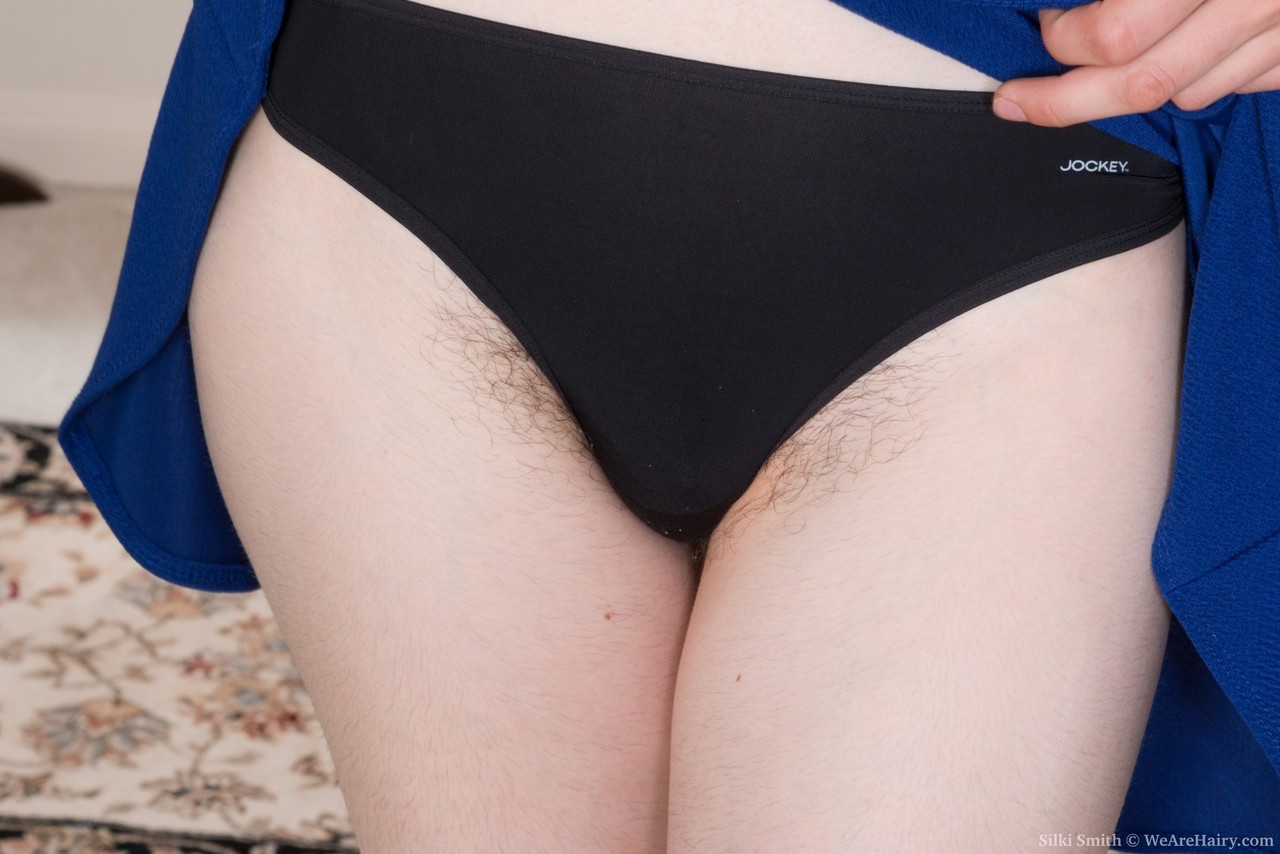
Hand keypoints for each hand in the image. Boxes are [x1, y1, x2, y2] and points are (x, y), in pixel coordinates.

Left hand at [991, 0, 1279, 125]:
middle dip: (1063, 101)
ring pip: (1186, 93)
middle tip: (1016, 100)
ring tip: (1101, 62)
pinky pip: (1241, 86)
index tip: (1046, 19)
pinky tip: (1181, 48)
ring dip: (1134, 85)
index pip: (1114, 36)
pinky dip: (1199, 77)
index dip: (1064, 37)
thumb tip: (1070, 2)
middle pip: (1139, 84)